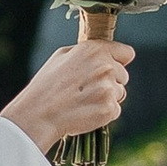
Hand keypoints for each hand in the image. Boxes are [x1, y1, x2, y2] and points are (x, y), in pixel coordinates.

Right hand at [2, 36, 132, 154]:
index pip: (127, 53)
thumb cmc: (47, 85)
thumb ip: (87, 52)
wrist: (39, 114)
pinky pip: (115, 110)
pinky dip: (104, 113)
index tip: (112, 67)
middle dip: (111, 81)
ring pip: (119, 93)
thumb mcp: (62, 56)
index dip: (119, 61)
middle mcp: (106, 67)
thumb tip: (103, 53)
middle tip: (87, 89)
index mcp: (94, 51)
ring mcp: (109, 89)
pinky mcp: (109, 108)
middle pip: (123, 75)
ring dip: (107, 98)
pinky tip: (86, 111)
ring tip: (84, 101)